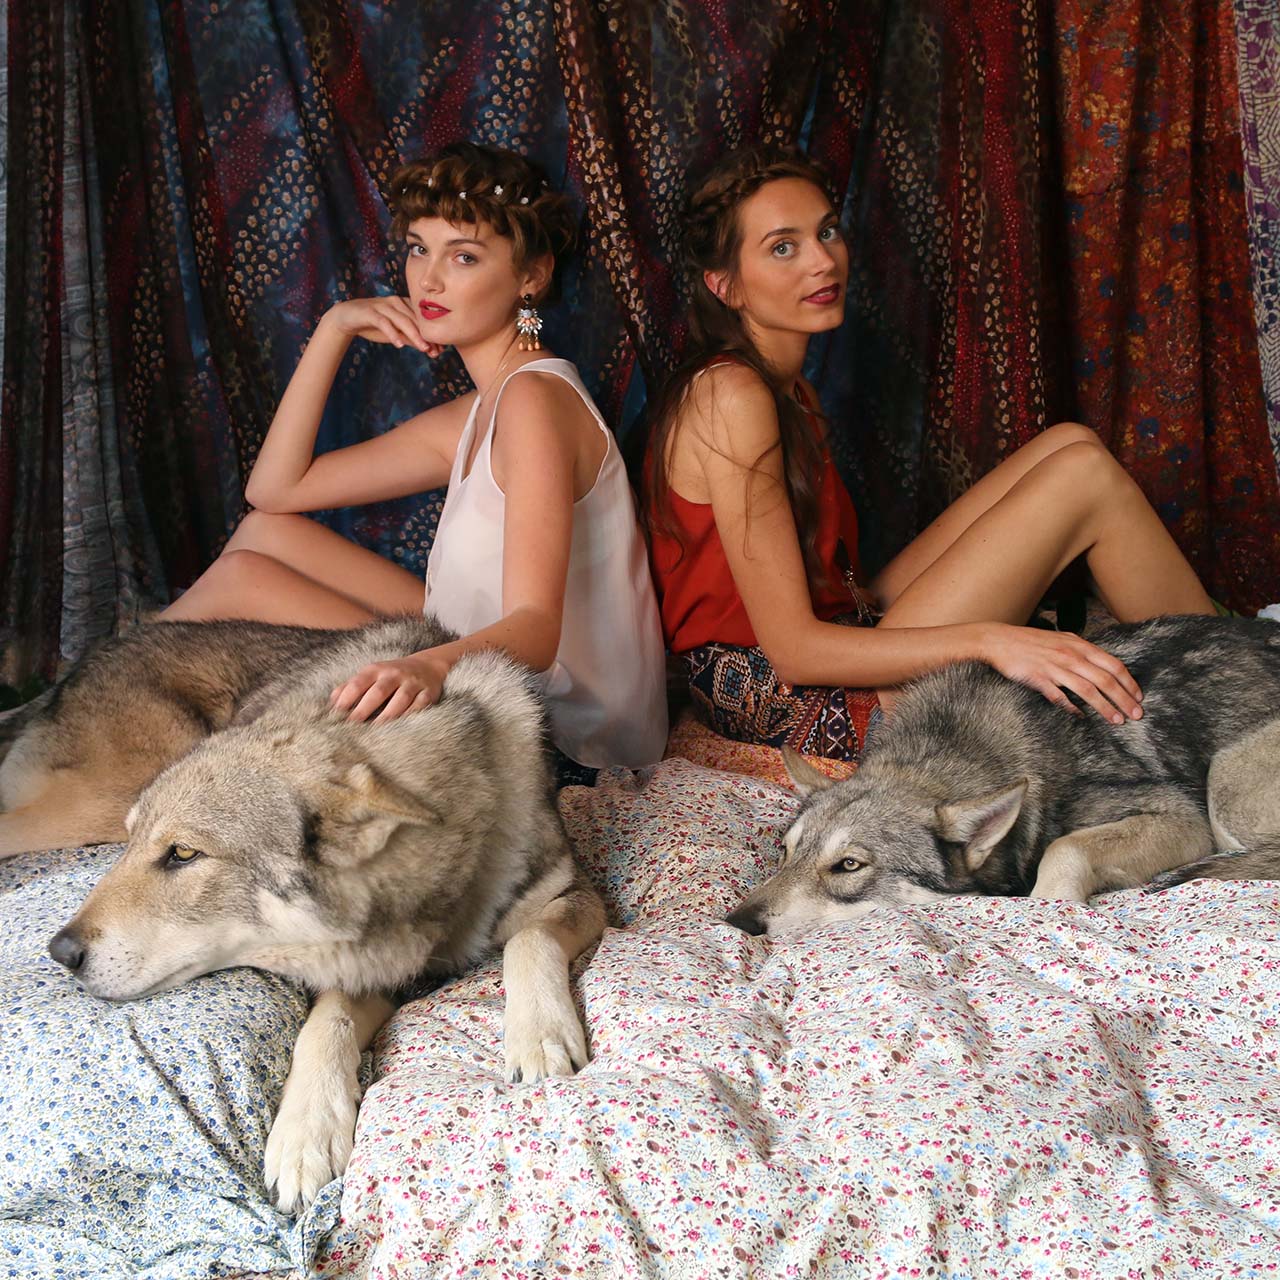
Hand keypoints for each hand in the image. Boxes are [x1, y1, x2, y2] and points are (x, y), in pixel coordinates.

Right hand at [323, 297, 444, 356]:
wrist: (347, 318)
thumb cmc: (374, 325)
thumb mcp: (395, 333)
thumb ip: (410, 338)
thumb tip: (429, 349)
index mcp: (404, 304)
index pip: (421, 320)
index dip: (432, 335)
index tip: (441, 350)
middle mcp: (395, 302)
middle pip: (415, 320)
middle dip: (427, 337)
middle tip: (436, 352)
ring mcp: (383, 306)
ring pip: (402, 320)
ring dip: (414, 335)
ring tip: (424, 348)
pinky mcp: (370, 312)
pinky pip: (384, 323)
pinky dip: (392, 334)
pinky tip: (399, 345)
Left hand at [330, 652, 448, 722]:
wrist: (427, 666)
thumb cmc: (391, 675)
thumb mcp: (371, 674)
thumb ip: (350, 687)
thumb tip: (331, 703)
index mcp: (375, 670)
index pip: (357, 684)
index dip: (346, 700)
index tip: (336, 716)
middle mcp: (394, 674)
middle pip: (378, 692)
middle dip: (364, 711)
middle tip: (352, 728)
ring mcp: (412, 683)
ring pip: (400, 700)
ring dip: (387, 717)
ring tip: (375, 732)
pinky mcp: (428, 693)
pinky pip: (419, 706)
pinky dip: (410, 717)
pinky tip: (401, 729)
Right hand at [978, 623, 1142, 723]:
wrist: (999, 640)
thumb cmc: (1029, 641)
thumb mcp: (1061, 639)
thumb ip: (1080, 651)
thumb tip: (1099, 666)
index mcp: (1079, 645)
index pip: (1113, 664)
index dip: (1129, 682)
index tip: (1138, 697)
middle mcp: (1071, 655)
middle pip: (1106, 679)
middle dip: (1124, 698)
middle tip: (1136, 714)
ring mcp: (1055, 667)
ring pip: (1088, 689)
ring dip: (1105, 706)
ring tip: (1117, 720)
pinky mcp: (1039, 677)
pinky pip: (1060, 696)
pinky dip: (1072, 707)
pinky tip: (1082, 717)